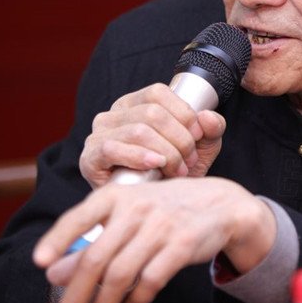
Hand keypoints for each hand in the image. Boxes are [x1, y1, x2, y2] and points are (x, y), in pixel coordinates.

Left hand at [33, 177, 275, 302]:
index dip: (57, 240)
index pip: (78, 217)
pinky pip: (152, 279)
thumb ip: (91, 243)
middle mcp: (136, 208)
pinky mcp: (183, 243)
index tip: (39, 264)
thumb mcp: (126, 219)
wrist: (221, 203)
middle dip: (76, 296)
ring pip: (121, 273)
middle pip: (96, 258)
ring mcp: (161, 225)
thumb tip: (52, 273)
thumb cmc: (164, 211)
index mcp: (116, 195)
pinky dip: (137, 299)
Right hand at [79, 83, 225, 187]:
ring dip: (166, 153)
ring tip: (177, 170)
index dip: (184, 114)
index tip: (198, 137)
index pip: (158, 93)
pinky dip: (138, 156)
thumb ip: (212, 128)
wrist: (153, 208)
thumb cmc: (173, 172)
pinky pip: (112, 149)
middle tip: (189, 161)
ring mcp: (98, 135)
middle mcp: (113, 114)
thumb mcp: (201, 147)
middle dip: (179, 139)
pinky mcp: (89, 159)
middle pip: (152, 113)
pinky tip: (155, 165)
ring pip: (138, 130)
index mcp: (134, 103)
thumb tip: (207, 117)